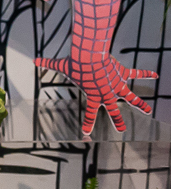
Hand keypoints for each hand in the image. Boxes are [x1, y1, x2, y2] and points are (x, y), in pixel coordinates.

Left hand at [34, 52, 155, 134]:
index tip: (86, 133)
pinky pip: (136, 74)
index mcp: (93, 96)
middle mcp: (107, 93)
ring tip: (148, 110)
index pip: (89, 114)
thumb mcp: (60, 65)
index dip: (87, 124)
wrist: (90, 55)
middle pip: (114, 111)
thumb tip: (34, 59)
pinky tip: (155, 74)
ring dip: (140, 104)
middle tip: (122, 129)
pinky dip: (146, 74)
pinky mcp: (123, 74)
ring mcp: (117, 85)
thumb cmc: (75, 63)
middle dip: (118, 120)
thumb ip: (48, 64)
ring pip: (131, 97)